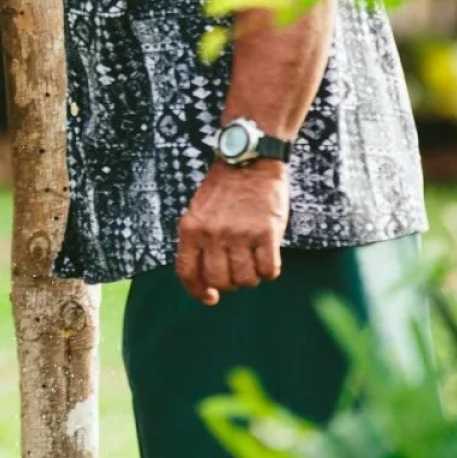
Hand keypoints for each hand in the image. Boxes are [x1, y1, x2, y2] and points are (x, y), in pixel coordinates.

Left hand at [176, 160, 289, 305]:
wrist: (249, 160)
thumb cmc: (224, 190)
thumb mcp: (198, 211)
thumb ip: (198, 241)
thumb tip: (205, 281)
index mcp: (190, 228)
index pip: (187, 272)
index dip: (198, 292)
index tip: (211, 297)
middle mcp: (212, 233)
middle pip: (220, 281)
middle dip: (229, 284)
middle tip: (237, 273)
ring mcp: (239, 233)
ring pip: (245, 279)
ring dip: (251, 278)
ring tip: (253, 263)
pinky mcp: (266, 232)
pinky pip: (269, 270)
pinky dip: (269, 271)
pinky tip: (268, 259)